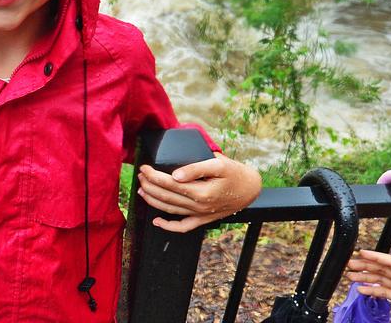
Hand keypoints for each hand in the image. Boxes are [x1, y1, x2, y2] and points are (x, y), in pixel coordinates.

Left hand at [136, 152, 260, 231]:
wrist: (251, 189)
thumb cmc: (235, 173)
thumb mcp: (219, 164)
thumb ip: (196, 168)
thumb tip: (175, 175)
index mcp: (202, 192)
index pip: (170, 184)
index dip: (153, 176)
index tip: (144, 168)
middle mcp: (199, 207)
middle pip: (167, 197)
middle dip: (149, 186)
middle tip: (140, 175)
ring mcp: (200, 215)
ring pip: (170, 211)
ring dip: (153, 201)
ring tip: (141, 190)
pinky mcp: (203, 220)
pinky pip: (183, 227)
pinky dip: (168, 226)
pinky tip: (157, 221)